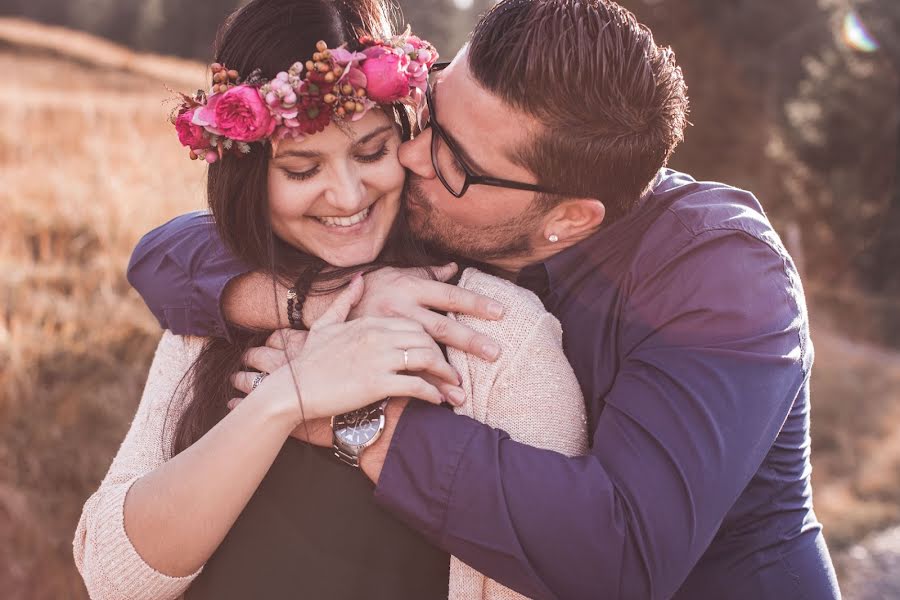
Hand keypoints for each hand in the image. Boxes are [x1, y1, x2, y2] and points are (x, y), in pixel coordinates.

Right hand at [231, 275, 464, 426]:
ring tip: (454, 389)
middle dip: (448, 354)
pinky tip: (438, 402)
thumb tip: (358, 279)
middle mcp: (378, 335)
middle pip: (427, 337)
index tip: (450, 347)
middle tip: (458, 372)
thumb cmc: (309, 360)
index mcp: (370, 320)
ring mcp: (379, 358)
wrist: (292, 388)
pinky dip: (432, 394)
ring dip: (445, 376)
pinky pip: (416, 385)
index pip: (415, 322)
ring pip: (427, 358)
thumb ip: (344, 301)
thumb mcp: (326, 324)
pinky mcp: (377, 382)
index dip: (436, 336)